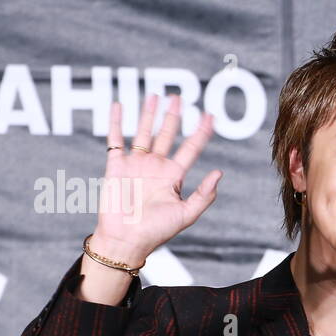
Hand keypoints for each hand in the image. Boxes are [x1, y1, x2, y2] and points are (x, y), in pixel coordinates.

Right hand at [91, 93, 220, 263]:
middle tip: (178, 98)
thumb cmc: (156, 232)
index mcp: (174, 176)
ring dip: (148, 114)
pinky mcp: (116, 166)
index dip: (202, 132)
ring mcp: (136, 164)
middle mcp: (156, 166)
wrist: (126, 240)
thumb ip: (204, 195)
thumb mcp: (186, 215)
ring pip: (144, 132)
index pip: (191, 148)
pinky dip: (116, 122)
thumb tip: (219, 173)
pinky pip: (116, 139)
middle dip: (174, 116)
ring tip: (154, 95)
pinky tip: (119, 106)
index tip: (211, 116)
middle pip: (167, 134)